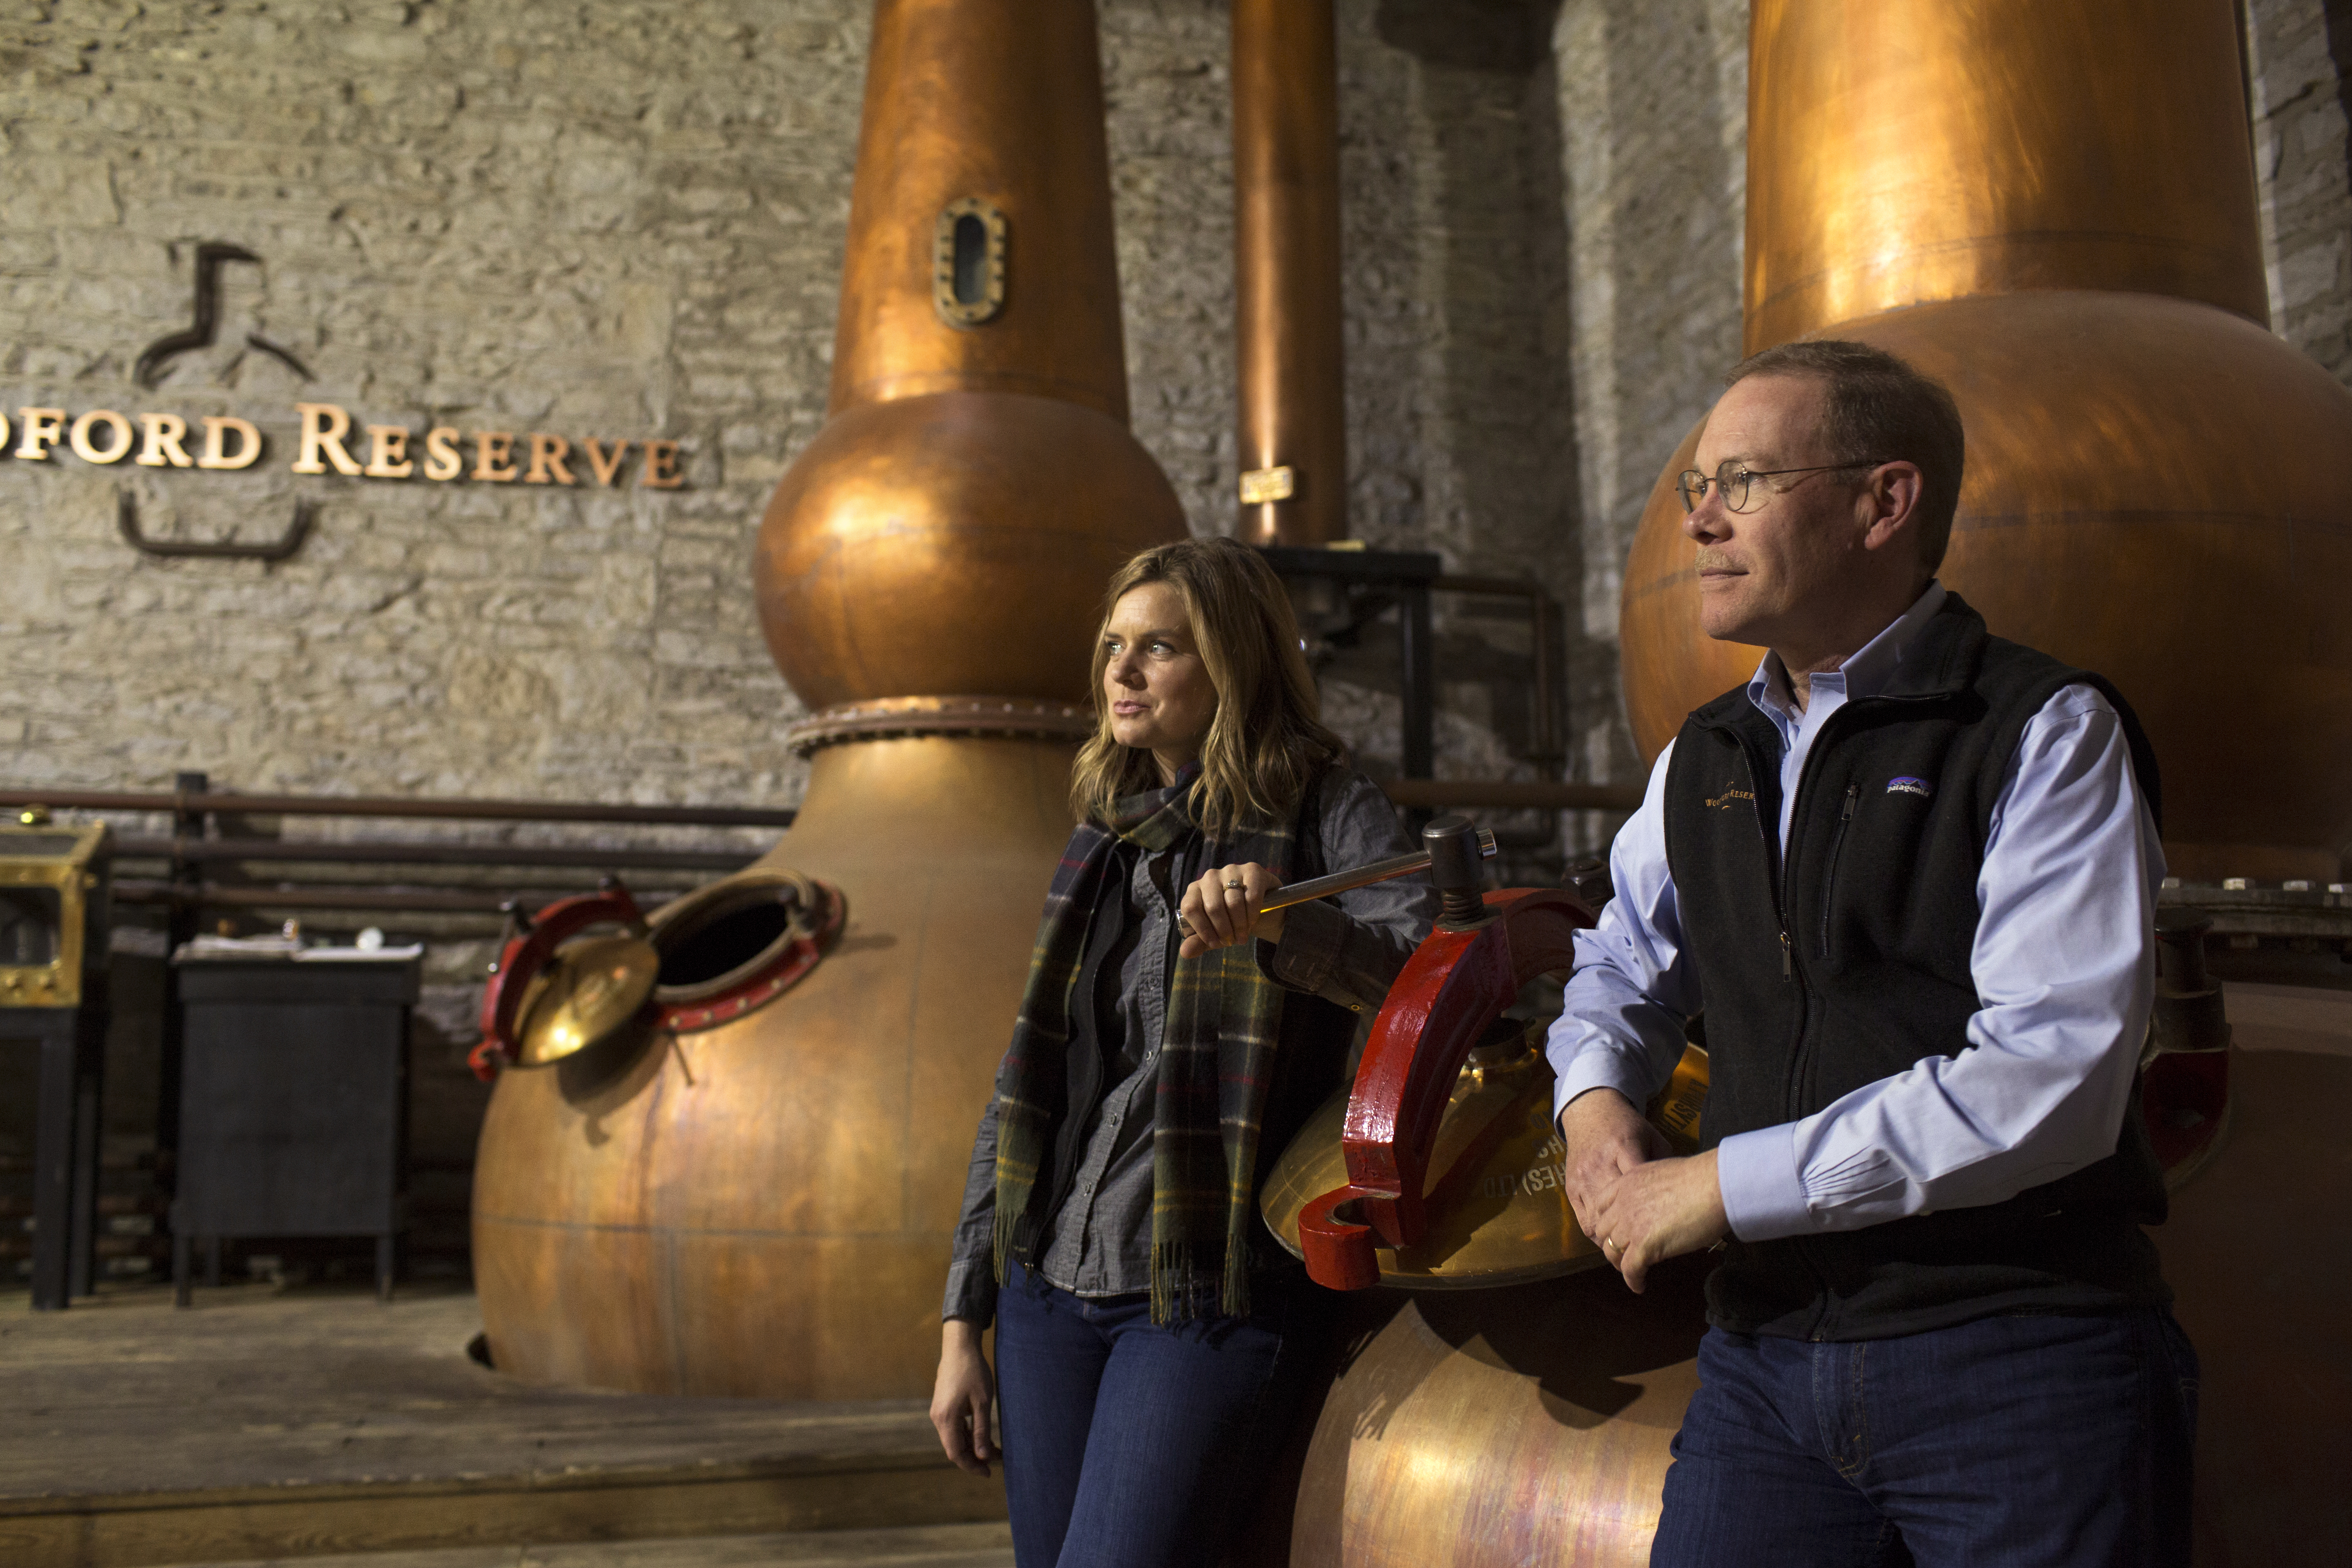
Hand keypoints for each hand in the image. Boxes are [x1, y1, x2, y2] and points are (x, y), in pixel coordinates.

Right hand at [929, 1320, 995, 1475]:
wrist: (959, 1347)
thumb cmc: (973, 1372)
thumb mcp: (983, 1402)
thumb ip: (982, 1431)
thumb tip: (984, 1457)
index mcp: (946, 1418)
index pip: (955, 1453)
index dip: (972, 1466)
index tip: (989, 1472)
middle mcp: (938, 1418)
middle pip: (954, 1448)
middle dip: (975, 1457)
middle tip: (997, 1460)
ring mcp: (939, 1412)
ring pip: (955, 1438)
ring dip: (973, 1446)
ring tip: (995, 1449)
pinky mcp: (943, 1406)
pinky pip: (954, 1428)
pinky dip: (968, 1435)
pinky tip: (984, 1435)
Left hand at [1179, 860, 1286, 957]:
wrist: (1260, 906)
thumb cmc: (1230, 919)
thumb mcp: (1214, 932)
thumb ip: (1199, 942)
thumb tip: (1185, 953)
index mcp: (1195, 890)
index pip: (1191, 908)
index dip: (1202, 929)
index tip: (1214, 943)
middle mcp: (1210, 877)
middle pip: (1213, 906)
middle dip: (1223, 930)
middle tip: (1231, 942)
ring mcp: (1231, 870)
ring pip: (1233, 902)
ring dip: (1239, 925)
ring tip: (1242, 936)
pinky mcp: (1252, 870)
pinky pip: (1251, 896)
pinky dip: (1252, 914)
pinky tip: (1252, 922)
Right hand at [1557, 1087, 1670, 1244]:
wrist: (1589, 1112)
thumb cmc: (1627, 1126)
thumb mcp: (1652, 1136)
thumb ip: (1663, 1163)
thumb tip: (1680, 1194)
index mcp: (1623, 1149)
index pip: (1638, 1187)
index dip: (1653, 1214)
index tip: (1668, 1230)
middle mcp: (1600, 1166)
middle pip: (1616, 1212)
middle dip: (1632, 1236)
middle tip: (1651, 1251)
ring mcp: (1582, 1179)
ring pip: (1597, 1223)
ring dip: (1614, 1241)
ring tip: (1631, 1251)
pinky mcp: (1570, 1187)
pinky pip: (1583, 1220)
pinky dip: (1598, 1234)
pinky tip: (1612, 1240)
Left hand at [1583, 1149, 1728, 1293]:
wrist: (1716, 1185)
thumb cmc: (1703, 1178)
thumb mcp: (1664, 1175)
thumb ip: (1652, 1191)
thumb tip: (1660, 1205)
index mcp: (1628, 1182)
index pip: (1602, 1204)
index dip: (1608, 1221)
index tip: (1616, 1230)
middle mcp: (1623, 1202)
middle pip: (1603, 1230)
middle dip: (1612, 1243)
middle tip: (1625, 1252)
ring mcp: (1631, 1224)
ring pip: (1612, 1251)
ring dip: (1620, 1263)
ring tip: (1631, 1270)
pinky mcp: (1644, 1245)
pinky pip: (1630, 1269)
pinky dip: (1633, 1280)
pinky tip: (1640, 1286)